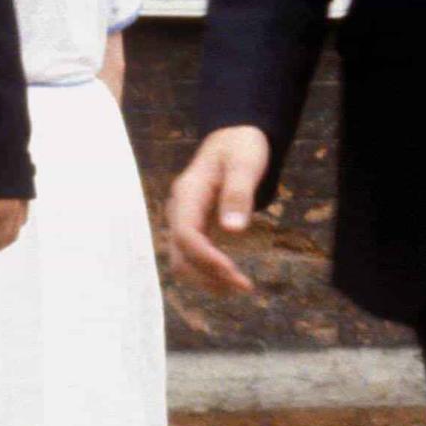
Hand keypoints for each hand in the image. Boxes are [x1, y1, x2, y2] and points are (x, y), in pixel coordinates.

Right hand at [164, 126, 272, 295]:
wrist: (234, 137)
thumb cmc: (241, 146)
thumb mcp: (245, 163)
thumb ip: (238, 194)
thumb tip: (232, 231)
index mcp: (188, 193)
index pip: (186, 233)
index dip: (205, 256)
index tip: (230, 271)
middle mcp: (180, 209)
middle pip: (181, 252)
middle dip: (208, 274)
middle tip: (243, 287)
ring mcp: (184, 218)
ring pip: (184, 258)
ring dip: (207, 277)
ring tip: (240, 288)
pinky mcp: (195, 225)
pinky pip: (193, 254)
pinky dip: (208, 270)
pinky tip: (229, 279)